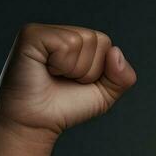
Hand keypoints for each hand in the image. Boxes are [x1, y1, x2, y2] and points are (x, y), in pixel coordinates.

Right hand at [0, 24, 137, 141]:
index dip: (98, 70)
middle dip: (87, 70)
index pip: (107, 44)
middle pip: (98, 40)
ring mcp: (44, 31)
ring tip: (53, 76)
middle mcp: (60, 32)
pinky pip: (66, 44)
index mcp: (77, 41)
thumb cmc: (64, 107)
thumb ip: (123, 77)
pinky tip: (45, 70)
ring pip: (83, 41)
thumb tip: (116, 51)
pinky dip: (61, 64)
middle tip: (63, 80)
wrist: (36, 124)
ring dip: (73, 69)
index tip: (76, 82)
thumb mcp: (105, 94)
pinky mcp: (32, 34)